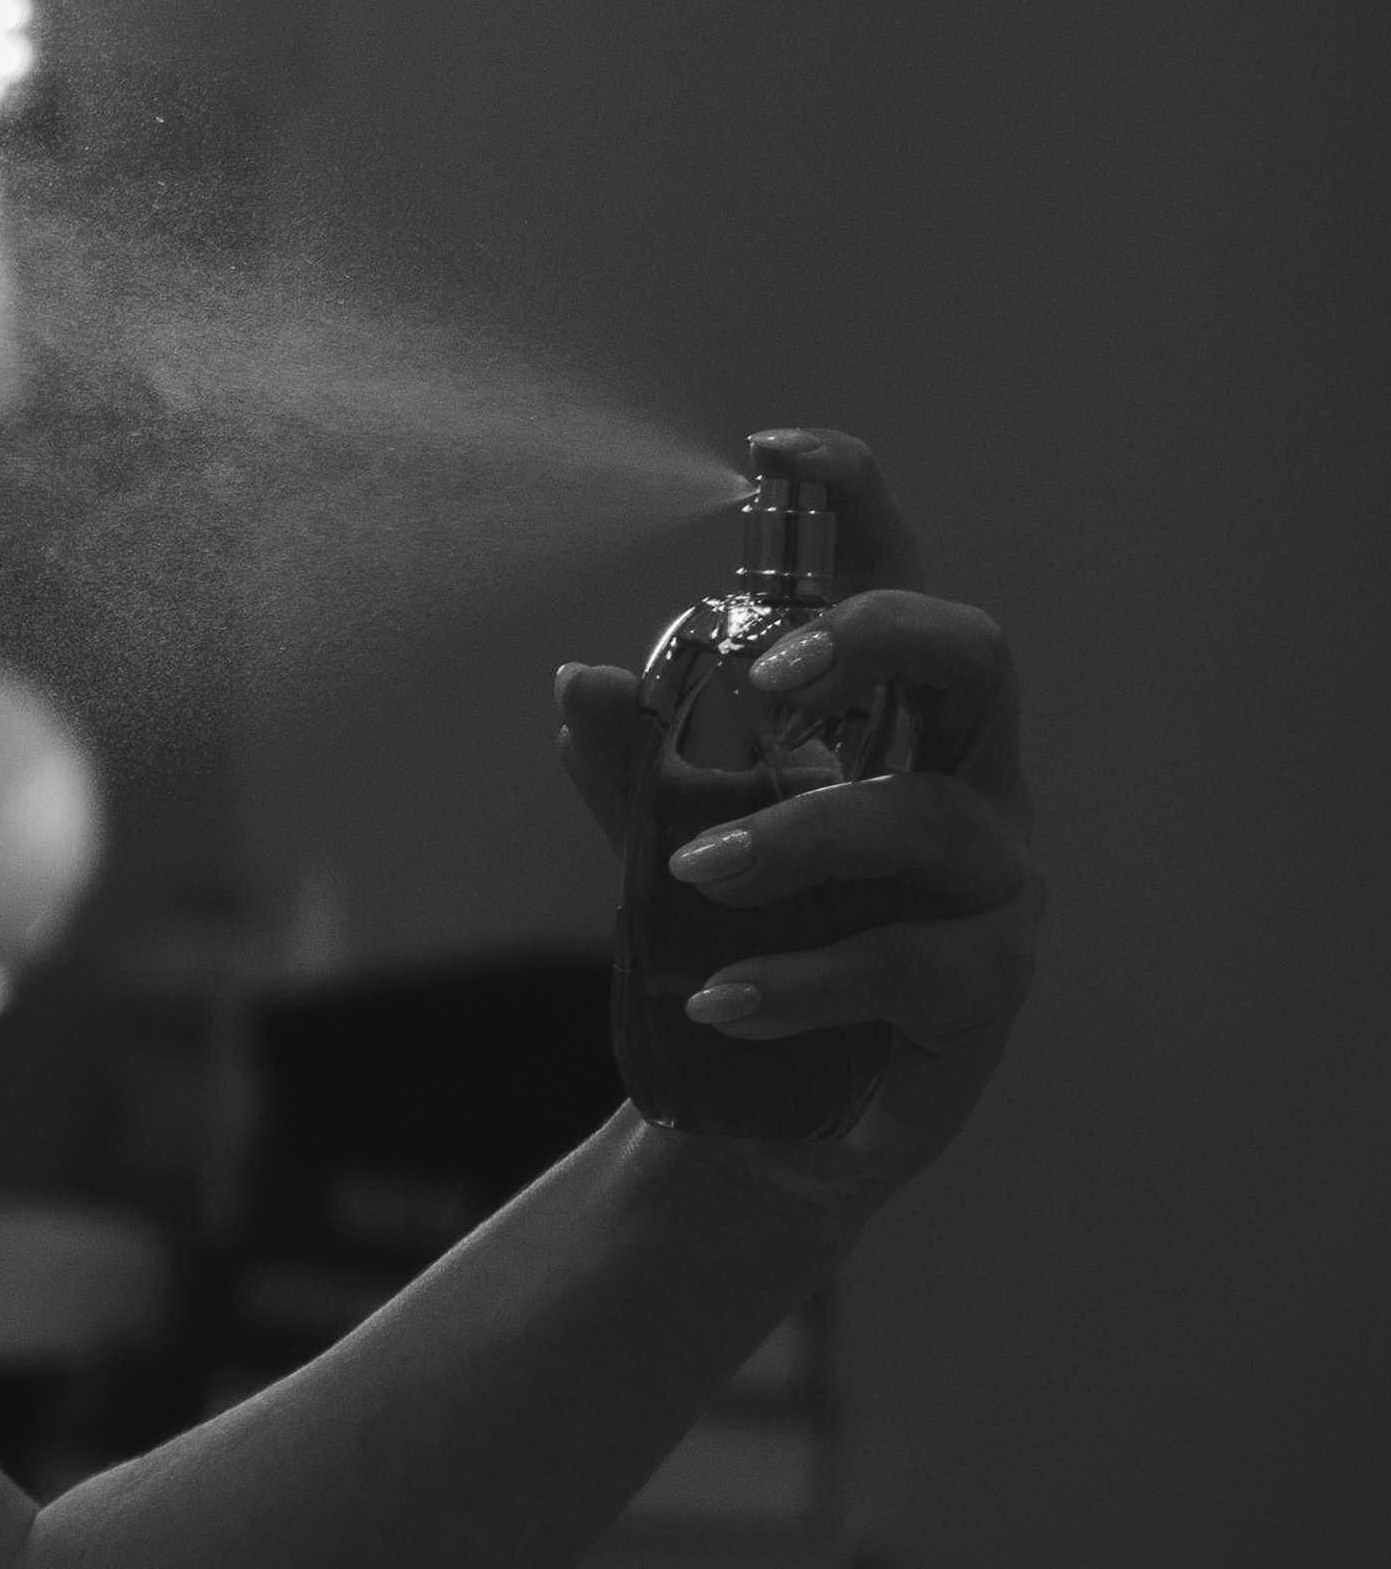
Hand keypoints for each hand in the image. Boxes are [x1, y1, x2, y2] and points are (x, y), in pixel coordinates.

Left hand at [553, 425, 1042, 1213]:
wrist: (770, 1120)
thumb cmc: (748, 947)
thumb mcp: (669, 846)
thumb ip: (634, 766)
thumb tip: (577, 677)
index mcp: (897, 724)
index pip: (900, 582)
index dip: (858, 502)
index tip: (777, 448)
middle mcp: (969, 782)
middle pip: (972, 656)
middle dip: (874, 639)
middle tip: (772, 677)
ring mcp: (992, 885)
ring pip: (925, 818)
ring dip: (802, 833)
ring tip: (696, 872)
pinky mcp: (984, 988)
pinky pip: (901, 963)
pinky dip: (798, 978)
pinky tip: (719, 999)